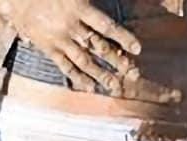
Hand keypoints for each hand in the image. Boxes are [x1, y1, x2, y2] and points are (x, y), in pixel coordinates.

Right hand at [0, 0, 180, 102]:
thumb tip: (106, 10)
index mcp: (78, 6)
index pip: (106, 26)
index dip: (123, 37)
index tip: (137, 49)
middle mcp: (70, 26)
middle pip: (99, 47)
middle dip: (117, 61)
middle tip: (133, 74)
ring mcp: (59, 39)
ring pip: (84, 60)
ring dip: (101, 75)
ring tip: (114, 86)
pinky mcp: (48, 48)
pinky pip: (65, 66)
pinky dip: (77, 77)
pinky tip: (90, 87)